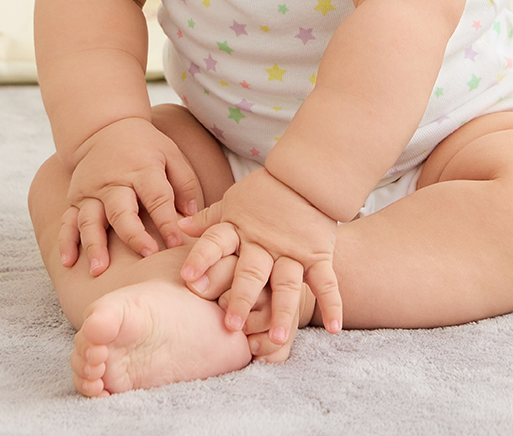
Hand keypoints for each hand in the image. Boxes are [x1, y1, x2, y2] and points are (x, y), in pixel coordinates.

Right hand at [60, 117, 202, 275]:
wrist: (104, 128)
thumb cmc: (144, 147)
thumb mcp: (169, 153)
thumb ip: (183, 182)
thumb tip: (190, 215)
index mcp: (142, 169)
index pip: (157, 197)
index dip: (167, 221)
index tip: (176, 243)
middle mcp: (114, 181)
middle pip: (122, 211)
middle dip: (133, 235)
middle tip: (147, 256)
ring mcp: (91, 191)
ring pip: (91, 220)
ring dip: (95, 245)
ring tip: (99, 270)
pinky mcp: (76, 198)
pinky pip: (68, 222)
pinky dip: (66, 242)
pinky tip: (68, 262)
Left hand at [177, 167, 342, 344]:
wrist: (307, 175)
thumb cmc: (265, 191)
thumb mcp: (234, 202)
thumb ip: (209, 219)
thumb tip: (179, 227)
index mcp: (239, 228)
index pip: (216, 242)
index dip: (202, 258)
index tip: (188, 278)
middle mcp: (264, 243)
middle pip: (251, 272)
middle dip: (242, 298)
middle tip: (231, 326)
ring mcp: (292, 250)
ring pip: (286, 283)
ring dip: (282, 311)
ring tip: (276, 338)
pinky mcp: (317, 255)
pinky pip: (326, 281)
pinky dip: (332, 304)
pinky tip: (333, 328)